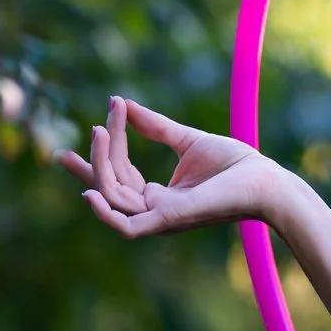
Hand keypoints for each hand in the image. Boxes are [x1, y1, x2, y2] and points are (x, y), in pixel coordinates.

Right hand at [56, 95, 279, 237]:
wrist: (265, 180)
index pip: (120, 172)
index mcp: (159, 195)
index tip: (111, 106)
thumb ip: (154, 125)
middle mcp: (155, 209)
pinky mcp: (170, 220)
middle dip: (90, 164)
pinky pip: (127, 227)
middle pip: (111, 185)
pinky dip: (105, 215)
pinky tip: (89, 191)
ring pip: (114, 196)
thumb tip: (122, 102)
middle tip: (65, 148)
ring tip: (99, 131)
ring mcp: (161, 216)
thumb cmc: (234, 164)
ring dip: (100, 165)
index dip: (108, 145)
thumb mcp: (187, 139)